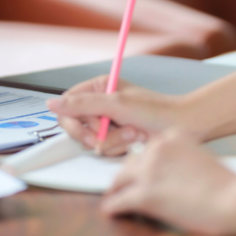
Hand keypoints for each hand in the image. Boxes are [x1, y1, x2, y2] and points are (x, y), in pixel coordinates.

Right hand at [46, 75, 186, 155]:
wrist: (183, 126)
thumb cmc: (156, 110)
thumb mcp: (117, 104)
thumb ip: (83, 104)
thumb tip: (52, 103)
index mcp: (98, 87)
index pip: (68, 105)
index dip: (74, 121)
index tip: (88, 131)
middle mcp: (100, 103)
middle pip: (77, 125)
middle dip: (97, 133)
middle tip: (113, 133)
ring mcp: (108, 121)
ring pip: (92, 140)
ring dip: (113, 140)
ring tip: (133, 132)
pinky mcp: (117, 137)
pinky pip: (105, 148)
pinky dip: (120, 147)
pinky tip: (135, 139)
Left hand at [102, 129, 235, 235]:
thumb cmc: (228, 185)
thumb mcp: (202, 158)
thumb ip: (181, 161)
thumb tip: (168, 177)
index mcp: (172, 136)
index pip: (148, 148)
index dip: (144, 164)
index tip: (141, 173)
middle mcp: (157, 147)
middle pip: (131, 161)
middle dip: (127, 175)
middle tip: (122, 186)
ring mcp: (150, 170)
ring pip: (120, 179)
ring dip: (117, 190)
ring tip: (114, 198)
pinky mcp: (146, 194)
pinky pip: (118, 201)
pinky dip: (112, 207)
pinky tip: (110, 212)